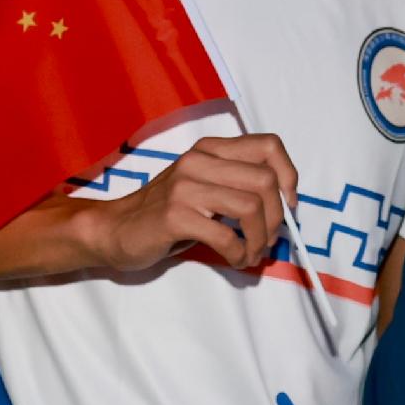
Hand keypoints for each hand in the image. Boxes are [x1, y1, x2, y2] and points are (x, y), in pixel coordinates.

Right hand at [67, 131, 297, 276]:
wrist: (115, 230)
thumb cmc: (166, 213)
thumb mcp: (204, 187)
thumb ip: (238, 186)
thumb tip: (285, 209)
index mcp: (211, 149)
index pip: (269, 146)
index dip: (289, 176)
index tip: (288, 206)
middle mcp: (199, 160)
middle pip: (265, 180)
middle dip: (277, 218)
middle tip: (268, 241)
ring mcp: (185, 186)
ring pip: (250, 207)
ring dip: (260, 240)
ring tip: (251, 255)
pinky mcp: (174, 215)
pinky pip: (226, 235)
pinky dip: (239, 252)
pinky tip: (235, 259)